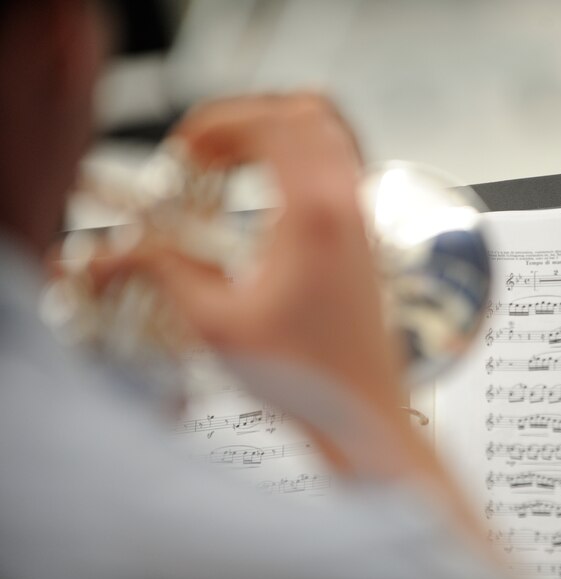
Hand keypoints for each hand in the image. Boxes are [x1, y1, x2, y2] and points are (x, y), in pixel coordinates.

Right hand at [92, 94, 403, 412]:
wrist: (363, 412)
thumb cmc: (308, 378)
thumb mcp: (218, 325)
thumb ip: (164, 272)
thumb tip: (122, 248)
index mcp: (314, 215)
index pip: (271, 125)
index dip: (218, 124)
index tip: (185, 152)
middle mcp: (348, 205)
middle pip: (302, 113)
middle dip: (245, 119)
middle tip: (204, 153)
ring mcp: (364, 218)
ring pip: (330, 132)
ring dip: (278, 131)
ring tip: (234, 164)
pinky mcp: (367, 236)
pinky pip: (343, 166)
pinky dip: (304, 157)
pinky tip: (270, 194)